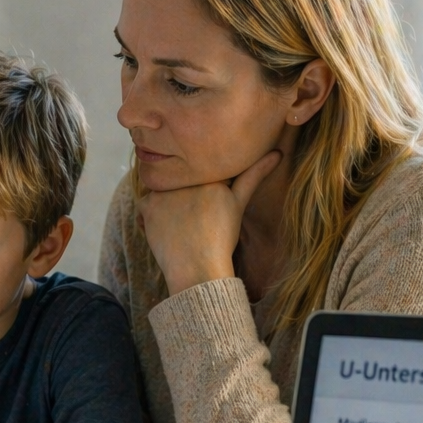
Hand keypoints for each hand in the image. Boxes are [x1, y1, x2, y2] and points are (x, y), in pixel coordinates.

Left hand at [136, 150, 280, 294]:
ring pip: (162, 191)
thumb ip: (253, 176)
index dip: (200, 192)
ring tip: (181, 228)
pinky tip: (167, 232)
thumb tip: (277, 153)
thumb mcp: (239, 203)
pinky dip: (151, 218)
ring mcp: (166, 189)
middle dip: (183, 197)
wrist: (198, 269)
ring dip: (167, 205)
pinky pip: (145, 206)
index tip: (203, 210)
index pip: (198, 172)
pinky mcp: (148, 204)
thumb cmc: (221, 238)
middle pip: (179, 181)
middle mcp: (187, 176)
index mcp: (210, 173)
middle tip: (192, 224)